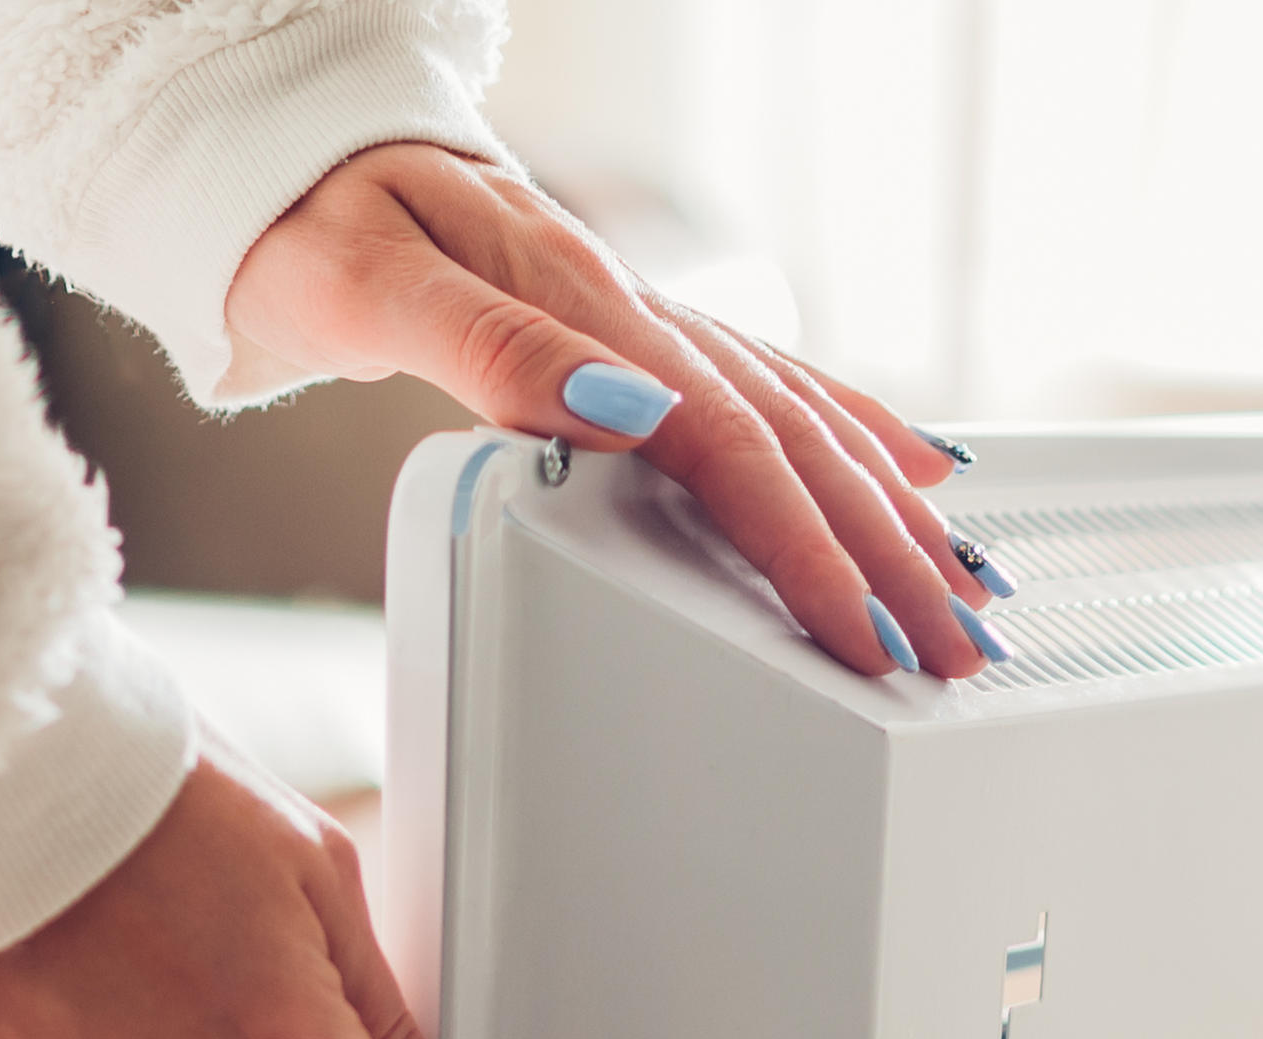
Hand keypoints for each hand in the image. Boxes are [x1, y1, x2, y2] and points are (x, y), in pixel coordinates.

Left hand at [229, 142, 1007, 681]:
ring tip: (966, 592)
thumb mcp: (374, 286)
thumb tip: (621, 409)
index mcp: (586, 311)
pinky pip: (778, 390)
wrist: (296, 165)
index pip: (729, 445)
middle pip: (795, 446)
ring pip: (805, 423)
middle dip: (887, 557)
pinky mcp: (646, 337)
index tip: (861, 631)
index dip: (804, 547)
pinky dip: (861, 437)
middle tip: (955, 649)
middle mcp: (640, 316)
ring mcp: (652, 326)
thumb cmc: (317, 230)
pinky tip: (918, 473)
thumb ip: (494, 348)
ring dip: (894, 516)